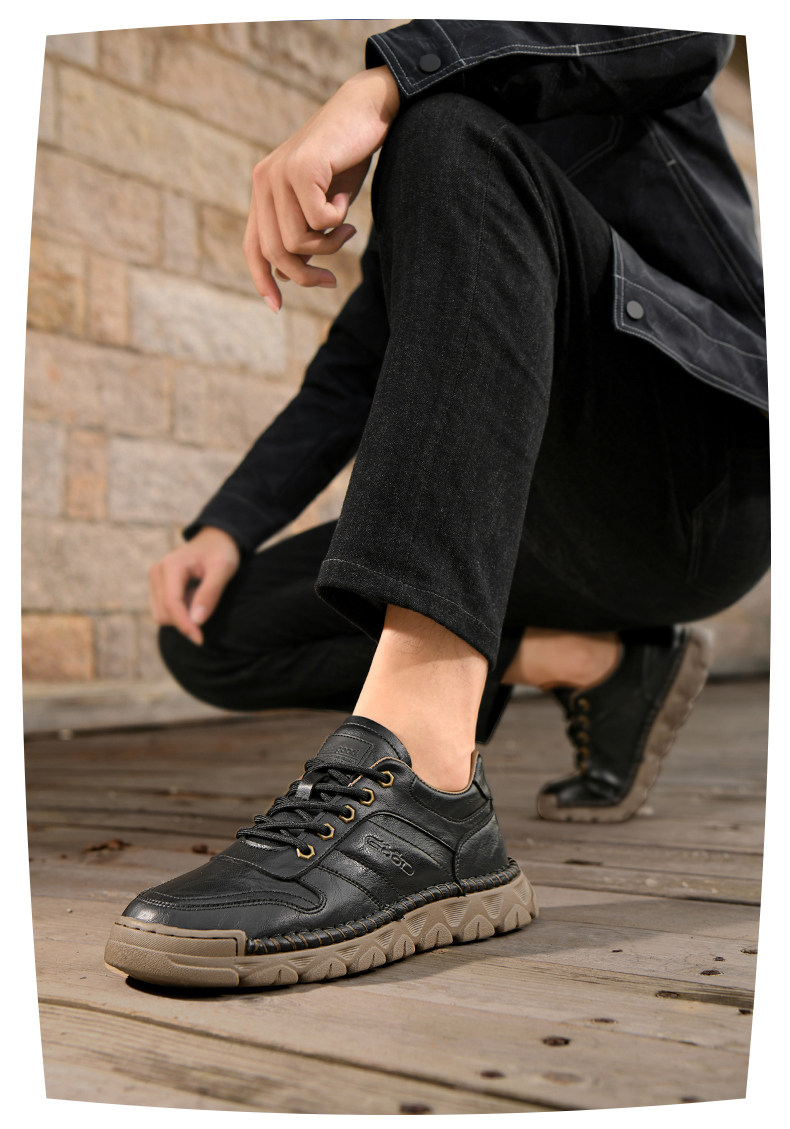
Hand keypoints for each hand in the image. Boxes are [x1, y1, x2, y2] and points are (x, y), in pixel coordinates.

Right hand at [149, 527, 240, 645]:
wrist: (215, 540)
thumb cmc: (221, 552)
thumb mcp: (223, 568)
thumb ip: (210, 593)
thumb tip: (196, 621)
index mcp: (171, 566)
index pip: (171, 603)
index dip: (184, 625)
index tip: (199, 639)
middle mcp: (157, 572)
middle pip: (164, 613)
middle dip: (185, 619)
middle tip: (208, 603)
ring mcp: (154, 580)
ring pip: (162, 615)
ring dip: (183, 616)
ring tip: (200, 596)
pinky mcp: (156, 587)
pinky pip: (164, 611)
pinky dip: (180, 612)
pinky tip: (193, 597)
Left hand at [244, 65, 399, 311]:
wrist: (368, 110)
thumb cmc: (348, 158)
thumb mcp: (322, 204)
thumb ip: (303, 233)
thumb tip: (287, 272)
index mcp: (263, 190)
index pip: (252, 246)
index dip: (262, 280)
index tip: (277, 307)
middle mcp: (263, 181)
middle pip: (277, 252)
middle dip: (306, 274)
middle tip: (332, 279)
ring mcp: (279, 173)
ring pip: (298, 241)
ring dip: (329, 245)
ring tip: (347, 228)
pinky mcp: (301, 168)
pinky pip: (319, 220)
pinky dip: (338, 219)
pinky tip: (344, 197)